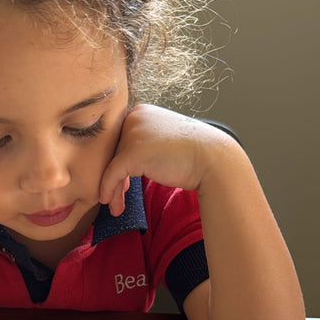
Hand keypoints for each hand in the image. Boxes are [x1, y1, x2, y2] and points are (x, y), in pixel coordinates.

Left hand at [99, 104, 224, 215]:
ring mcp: (133, 133)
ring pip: (112, 165)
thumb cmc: (191, 155)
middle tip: (117, 198)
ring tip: (115, 207)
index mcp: (141, 112)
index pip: (119, 140)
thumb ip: (142, 147)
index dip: (119, 165)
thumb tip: (124, 164)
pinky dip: (108, 189)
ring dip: (113, 189)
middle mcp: (134, 118)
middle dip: (116, 178)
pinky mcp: (133, 151)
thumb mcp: (161, 143)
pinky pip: (113, 173)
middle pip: (114, 152)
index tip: (124, 186)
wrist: (211, 159)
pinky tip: (109, 202)